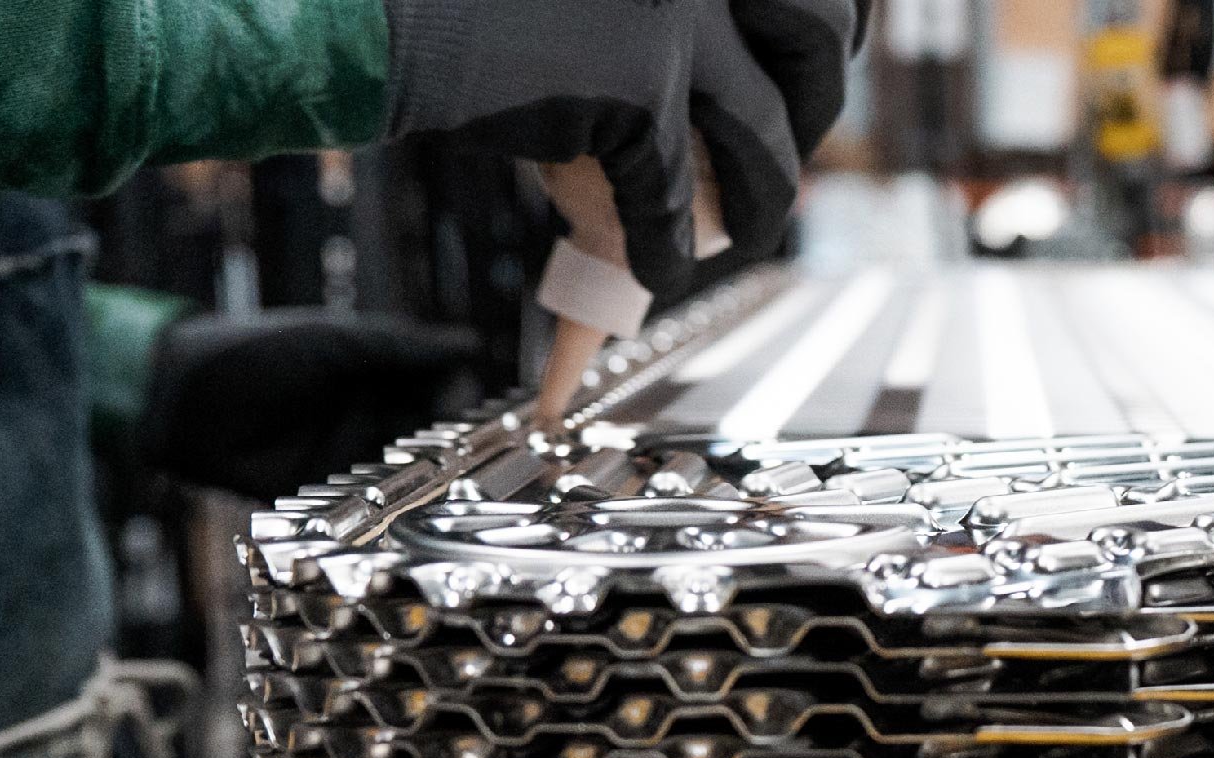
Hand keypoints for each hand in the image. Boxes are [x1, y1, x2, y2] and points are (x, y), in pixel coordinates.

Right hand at [380, 0, 862, 301]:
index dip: (832, 36)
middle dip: (813, 111)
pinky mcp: (635, 85)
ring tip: (738, 237)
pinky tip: (660, 273)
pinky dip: (670, 251)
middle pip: (818, 40)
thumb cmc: (480, 5)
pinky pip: (679, 196)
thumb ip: (675, 9)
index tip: (823, 71)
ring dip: (761, 201)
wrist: (381, 16)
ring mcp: (673, 15)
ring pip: (763, 135)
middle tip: (778, 158)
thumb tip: (781, 57)